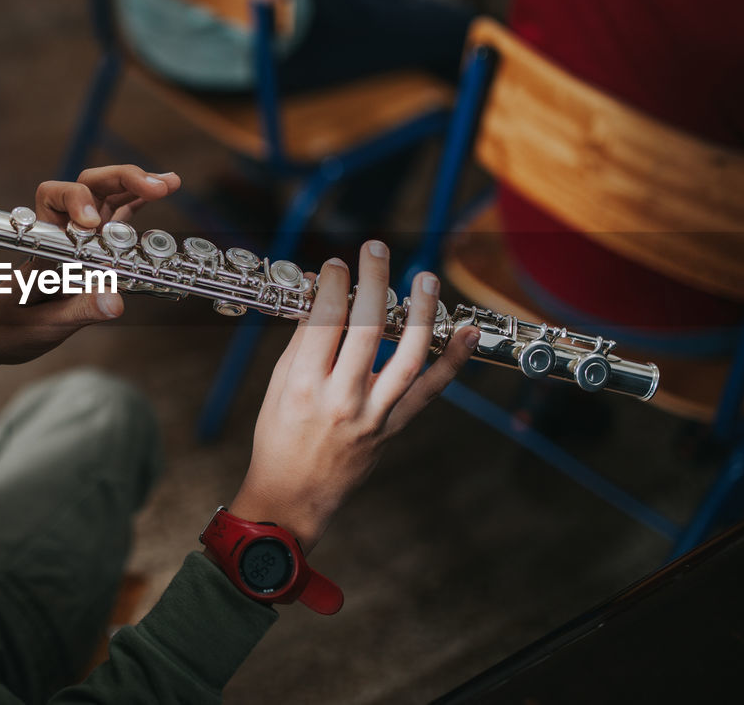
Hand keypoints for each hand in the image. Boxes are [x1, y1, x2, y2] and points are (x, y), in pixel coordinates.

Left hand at [0, 165, 181, 387]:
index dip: (78, 203)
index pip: (55, 201)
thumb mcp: (42, 327)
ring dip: (135, 186)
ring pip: (104, 197)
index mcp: (39, 243)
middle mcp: (58, 232)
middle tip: (154, 187)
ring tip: (168, 183)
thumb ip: (79, 310)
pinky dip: (135, 204)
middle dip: (120, 180)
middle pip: (86, 186)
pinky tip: (159, 192)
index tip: (93, 223)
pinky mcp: (90, 249)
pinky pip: (114, 218)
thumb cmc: (4, 328)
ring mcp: (76, 238)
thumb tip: (115, 300)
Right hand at [229, 241, 478, 550]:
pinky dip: (452, 362)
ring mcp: (371, 415)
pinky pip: (429, 392)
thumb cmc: (278, 436)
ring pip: (406, 355)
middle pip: (365, 327)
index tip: (339, 263)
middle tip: (377, 248)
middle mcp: (340, 398)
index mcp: (303, 384)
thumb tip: (322, 291)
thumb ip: (302, 340)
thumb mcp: (278, 384)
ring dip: (419, 312)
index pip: (325, 320)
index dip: (335, 284)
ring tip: (424, 278)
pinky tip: (465, 333)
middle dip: (374, 280)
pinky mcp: (392, 428)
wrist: (292, 496)